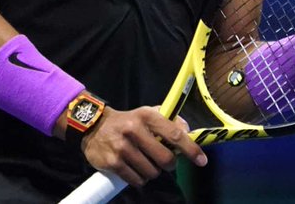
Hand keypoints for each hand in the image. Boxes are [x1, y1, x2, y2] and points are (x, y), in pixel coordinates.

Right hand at [80, 106, 206, 187]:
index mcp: (146, 116)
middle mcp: (134, 130)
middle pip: (165, 159)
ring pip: (151, 172)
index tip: (201, 160)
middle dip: (169, 165)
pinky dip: (140, 179)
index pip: (174, 134)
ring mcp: (122, 148)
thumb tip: (189, 132)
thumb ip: (169, 121)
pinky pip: (136, 180)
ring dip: (153, 172)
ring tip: (145, 164)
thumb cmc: (128, 121)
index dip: (190, 149)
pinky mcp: (113, 163)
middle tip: (165, 163)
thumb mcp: (147, 113)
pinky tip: (135, 169)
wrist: (93, 126)